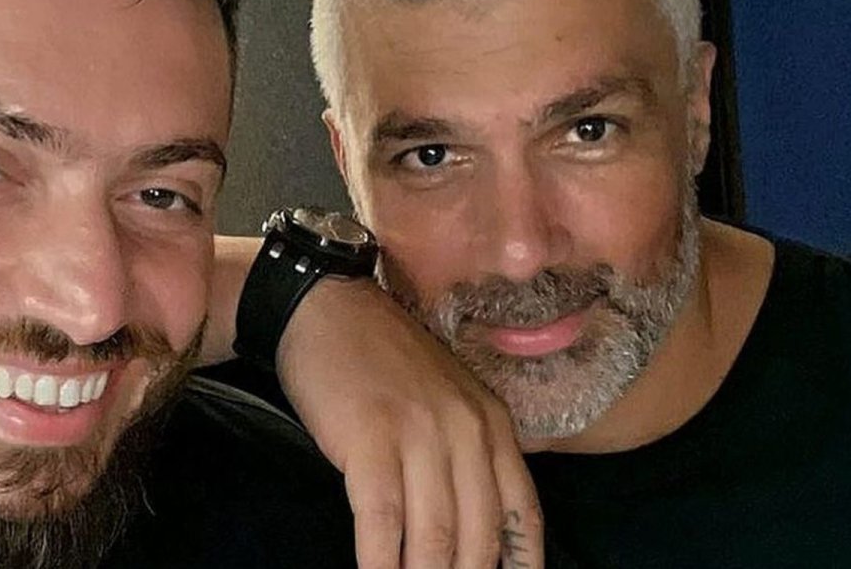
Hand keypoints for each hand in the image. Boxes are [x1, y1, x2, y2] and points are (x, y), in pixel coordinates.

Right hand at [277, 277, 543, 568]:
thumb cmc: (382, 359)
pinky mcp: (371, 441)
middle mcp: (467, 431)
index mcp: (492, 423)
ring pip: (435, 535)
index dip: (518, 564)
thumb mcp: (447, 398)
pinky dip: (381, 562)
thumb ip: (467, 453)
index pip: (523, 513)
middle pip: (480, 535)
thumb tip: (470, 532)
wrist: (327, 308)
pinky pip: (382, 520)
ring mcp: (420, 435)